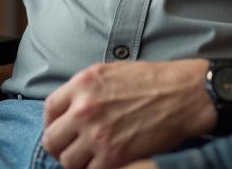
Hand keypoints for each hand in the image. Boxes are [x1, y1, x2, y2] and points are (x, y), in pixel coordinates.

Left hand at [42, 58, 213, 168]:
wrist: (183, 95)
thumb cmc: (152, 80)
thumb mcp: (111, 71)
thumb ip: (84, 88)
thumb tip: (68, 108)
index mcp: (83, 84)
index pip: (49, 109)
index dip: (52, 122)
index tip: (60, 129)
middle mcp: (85, 109)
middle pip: (52, 139)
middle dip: (59, 145)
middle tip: (71, 147)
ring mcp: (99, 135)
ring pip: (68, 161)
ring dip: (76, 161)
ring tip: (89, 156)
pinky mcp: (115, 156)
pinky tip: (105, 161)